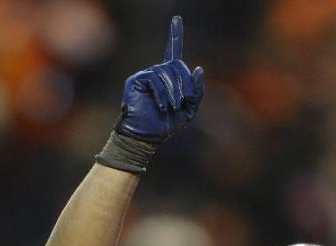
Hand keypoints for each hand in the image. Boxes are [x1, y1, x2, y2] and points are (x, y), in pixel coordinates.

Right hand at [116, 15, 204, 143]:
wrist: (146, 136)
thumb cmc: (167, 125)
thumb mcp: (190, 110)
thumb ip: (197, 91)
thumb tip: (198, 67)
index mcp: (170, 77)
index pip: (173, 51)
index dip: (175, 35)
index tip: (176, 18)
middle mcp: (157, 72)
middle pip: (176, 64)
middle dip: (185, 83)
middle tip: (185, 101)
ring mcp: (146, 75)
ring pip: (166, 72)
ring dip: (174, 91)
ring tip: (172, 107)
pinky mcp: (136, 80)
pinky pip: (154, 78)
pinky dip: (162, 94)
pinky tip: (163, 107)